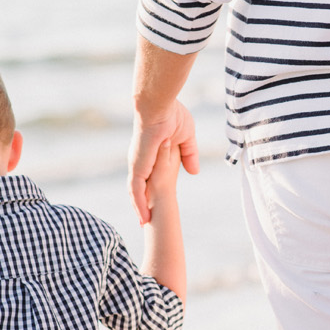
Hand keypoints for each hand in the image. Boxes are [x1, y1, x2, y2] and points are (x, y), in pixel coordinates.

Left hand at [129, 100, 198, 224]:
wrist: (160, 105)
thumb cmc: (172, 115)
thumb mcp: (186, 138)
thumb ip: (189, 154)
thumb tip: (194, 171)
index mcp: (150, 153)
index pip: (147, 175)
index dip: (149, 189)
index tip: (154, 202)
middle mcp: (141, 160)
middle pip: (138, 186)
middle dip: (141, 203)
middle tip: (145, 219)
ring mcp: (138, 164)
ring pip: (135, 191)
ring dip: (140, 208)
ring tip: (144, 223)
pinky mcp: (138, 166)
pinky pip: (136, 190)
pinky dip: (139, 204)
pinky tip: (143, 217)